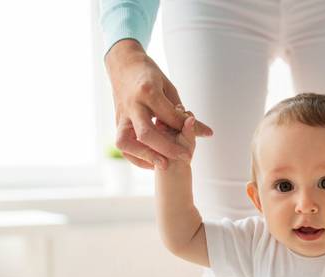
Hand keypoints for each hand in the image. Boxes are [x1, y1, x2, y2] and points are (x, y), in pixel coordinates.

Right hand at [104, 39, 212, 169]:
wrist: (123, 65)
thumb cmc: (149, 75)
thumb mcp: (169, 88)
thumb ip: (183, 113)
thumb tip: (207, 133)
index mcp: (148, 92)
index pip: (168, 116)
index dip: (185, 128)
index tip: (200, 136)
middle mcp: (133, 105)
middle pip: (146, 133)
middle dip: (167, 149)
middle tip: (185, 157)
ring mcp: (122, 115)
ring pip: (126, 142)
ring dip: (145, 156)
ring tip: (164, 164)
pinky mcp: (117, 122)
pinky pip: (122, 145)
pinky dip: (135, 156)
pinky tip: (152, 162)